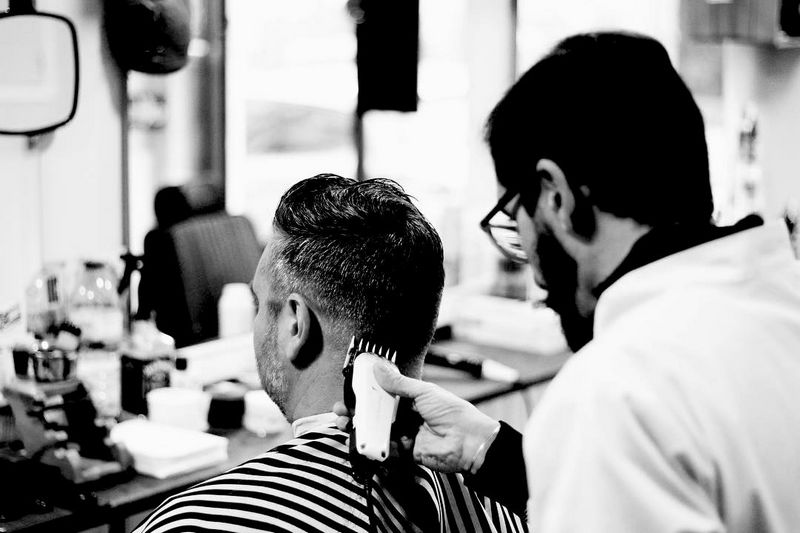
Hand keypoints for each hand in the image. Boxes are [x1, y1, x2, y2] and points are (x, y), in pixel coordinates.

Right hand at [334, 359, 500, 473]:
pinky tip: (365, 440)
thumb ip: (398, 383)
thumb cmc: (453, 412)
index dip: (366, 394)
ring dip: (361, 429)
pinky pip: (385, 448)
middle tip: (342, 411)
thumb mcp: (424, 392)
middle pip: (376, 414)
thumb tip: (378, 369)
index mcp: (410, 399)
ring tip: (346, 424)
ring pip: (377, 431)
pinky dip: (374, 446)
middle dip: (357, 413)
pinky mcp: (404, 452)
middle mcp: (405, 416)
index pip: (383, 394)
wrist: (468, 441)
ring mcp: (404, 434)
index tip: (351, 391)